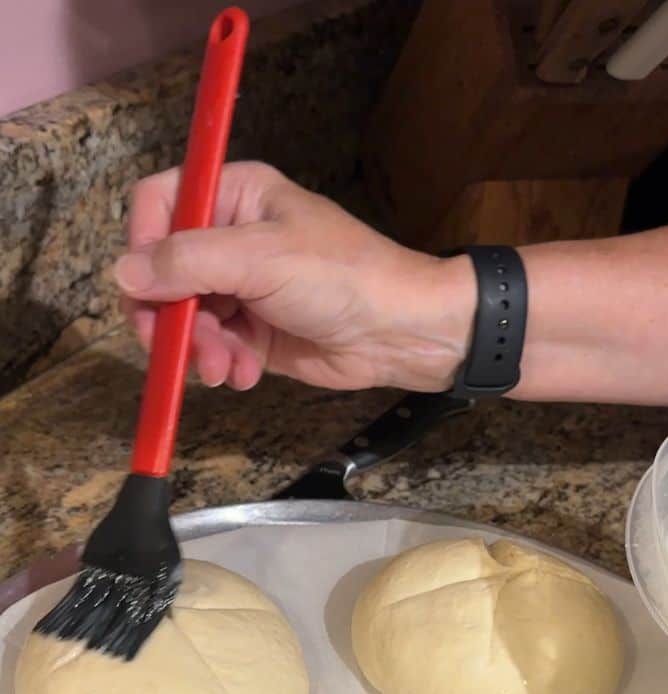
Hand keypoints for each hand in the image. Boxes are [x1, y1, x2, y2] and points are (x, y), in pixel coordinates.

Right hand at [115, 161, 473, 391]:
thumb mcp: (261, 259)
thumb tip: (121, 273)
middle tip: (172, 349)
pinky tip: (246, 375)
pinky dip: (222, 365)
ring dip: (197, 349)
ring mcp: (241, 288)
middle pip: (162, 271)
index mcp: (235, 196)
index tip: (146, 288)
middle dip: (168, 316)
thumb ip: (188, 262)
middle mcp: (231, 238)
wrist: (399, 332)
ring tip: (224, 369)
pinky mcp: (253, 332)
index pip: (158, 205)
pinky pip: (213, 348)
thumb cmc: (342, 277)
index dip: (143, 247)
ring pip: (184, 317)